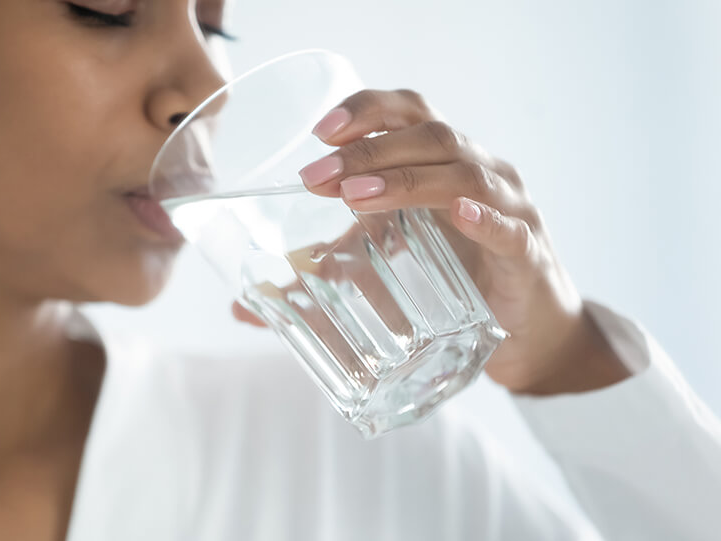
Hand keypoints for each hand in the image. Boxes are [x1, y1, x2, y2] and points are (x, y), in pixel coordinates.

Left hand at [232, 89, 629, 395]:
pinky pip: (510, 228)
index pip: (408, 113)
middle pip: (429, 134)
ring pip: (463, 171)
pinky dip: (484, 218)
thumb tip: (242, 306)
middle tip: (314, 176)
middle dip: (368, 148)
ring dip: (405, 178)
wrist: (528, 336)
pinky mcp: (527, 255)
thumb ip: (321, 276)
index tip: (319, 131)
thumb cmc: (457, 284)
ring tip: (355, 194)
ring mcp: (508, 209)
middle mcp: (479, 172)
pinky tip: (458, 213)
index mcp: (444, 163)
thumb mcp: (386, 267)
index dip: (367, 110)